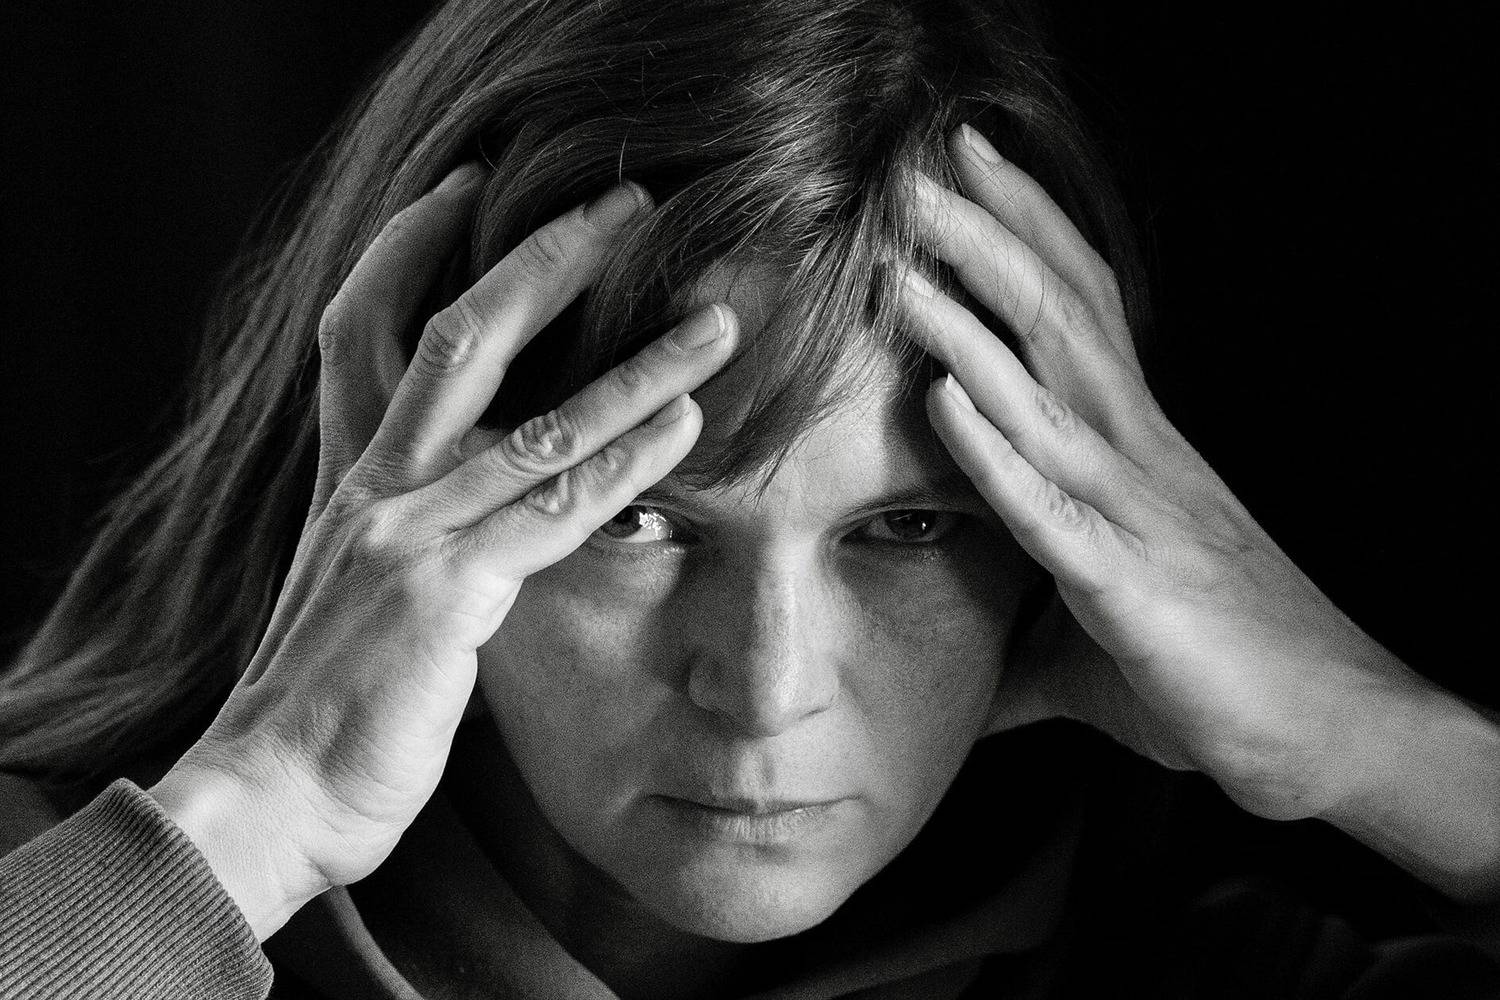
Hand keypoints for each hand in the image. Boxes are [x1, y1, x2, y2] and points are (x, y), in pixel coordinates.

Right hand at [150, 165, 739, 938]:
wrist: (265, 795)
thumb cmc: (320, 703)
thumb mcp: (354, 589)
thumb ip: (412, 531)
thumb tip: (483, 508)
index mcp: (349, 476)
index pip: (362, 326)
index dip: (408, 246)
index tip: (464, 184)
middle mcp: (376, 485)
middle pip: (462, 336)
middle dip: (545, 258)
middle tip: (626, 201)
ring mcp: (410, 532)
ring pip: (540, 418)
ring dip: (641, 362)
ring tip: (719, 320)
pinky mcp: (446, 592)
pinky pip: (557, 509)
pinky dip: (630, 462)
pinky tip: (691, 424)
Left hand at [897, 126, 1499, 897]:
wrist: (1322, 732)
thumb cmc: (1210, 673)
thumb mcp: (1091, 647)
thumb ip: (1020, 647)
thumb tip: (960, 682)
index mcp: (1132, 452)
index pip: (1077, 316)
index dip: (1023, 240)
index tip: (965, 179)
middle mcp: (1137, 458)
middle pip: (1061, 319)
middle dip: (991, 238)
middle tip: (921, 170)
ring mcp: (1136, 513)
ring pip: (1049, 391)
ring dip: (972, 323)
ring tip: (907, 256)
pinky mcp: (1128, 586)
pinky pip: (1052, 507)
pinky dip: (998, 450)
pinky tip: (947, 397)